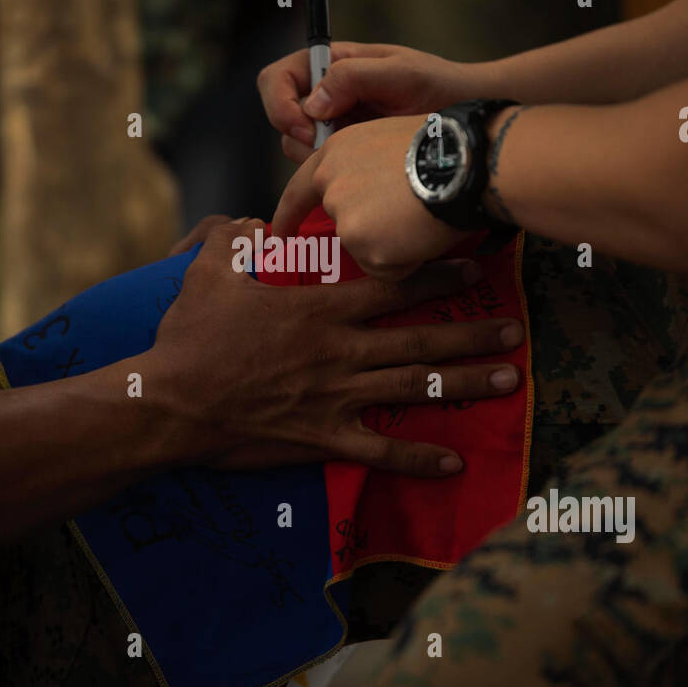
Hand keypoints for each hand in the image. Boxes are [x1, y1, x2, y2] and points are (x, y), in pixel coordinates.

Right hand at [147, 219, 523, 476]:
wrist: (172, 403)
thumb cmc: (190, 336)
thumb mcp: (208, 271)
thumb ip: (236, 239)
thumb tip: (254, 224)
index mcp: (319, 309)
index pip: (392, 287)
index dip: (437, 276)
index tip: (473, 268)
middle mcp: (341, 351)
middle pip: (419, 338)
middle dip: (472, 332)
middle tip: (515, 330)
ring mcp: (337, 397)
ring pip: (414, 388)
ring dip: (465, 384)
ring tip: (509, 379)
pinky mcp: (324, 437)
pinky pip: (381, 452)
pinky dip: (419, 459)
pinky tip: (454, 462)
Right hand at [257, 43, 495, 163]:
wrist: (467, 121)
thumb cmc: (441, 87)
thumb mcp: (401, 74)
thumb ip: (353, 77)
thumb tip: (312, 104)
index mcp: (333, 65)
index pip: (278, 78)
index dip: (280, 104)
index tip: (306, 128)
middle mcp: (326, 95)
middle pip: (281, 116)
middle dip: (298, 135)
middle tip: (331, 149)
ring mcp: (335, 125)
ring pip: (296, 146)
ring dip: (316, 156)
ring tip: (360, 154)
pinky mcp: (346, 153)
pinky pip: (320, 166)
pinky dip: (332, 171)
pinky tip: (365, 169)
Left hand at [271, 116, 463, 280]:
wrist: (468, 161)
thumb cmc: (444, 147)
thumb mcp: (388, 138)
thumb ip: (362, 168)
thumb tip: (367, 195)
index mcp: (335, 153)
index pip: (300, 191)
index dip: (289, 216)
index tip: (279, 236)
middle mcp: (331, 184)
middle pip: (344, 227)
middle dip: (371, 232)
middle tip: (404, 218)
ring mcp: (345, 217)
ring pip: (367, 251)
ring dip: (394, 245)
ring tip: (421, 216)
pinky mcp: (365, 246)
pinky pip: (387, 270)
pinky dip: (407, 262)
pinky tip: (423, 233)